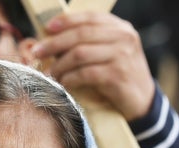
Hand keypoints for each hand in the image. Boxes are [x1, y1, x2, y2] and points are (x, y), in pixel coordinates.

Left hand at [32, 12, 155, 120]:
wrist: (141, 99)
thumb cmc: (117, 74)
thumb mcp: (107, 53)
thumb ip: (87, 44)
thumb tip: (50, 42)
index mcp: (120, 28)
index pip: (90, 18)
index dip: (67, 21)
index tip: (48, 28)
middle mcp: (123, 38)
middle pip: (81, 35)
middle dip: (54, 44)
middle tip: (37, 52)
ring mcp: (122, 56)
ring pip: (80, 54)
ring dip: (59, 65)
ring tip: (49, 73)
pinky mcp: (117, 76)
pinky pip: (85, 74)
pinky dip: (69, 78)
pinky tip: (63, 83)